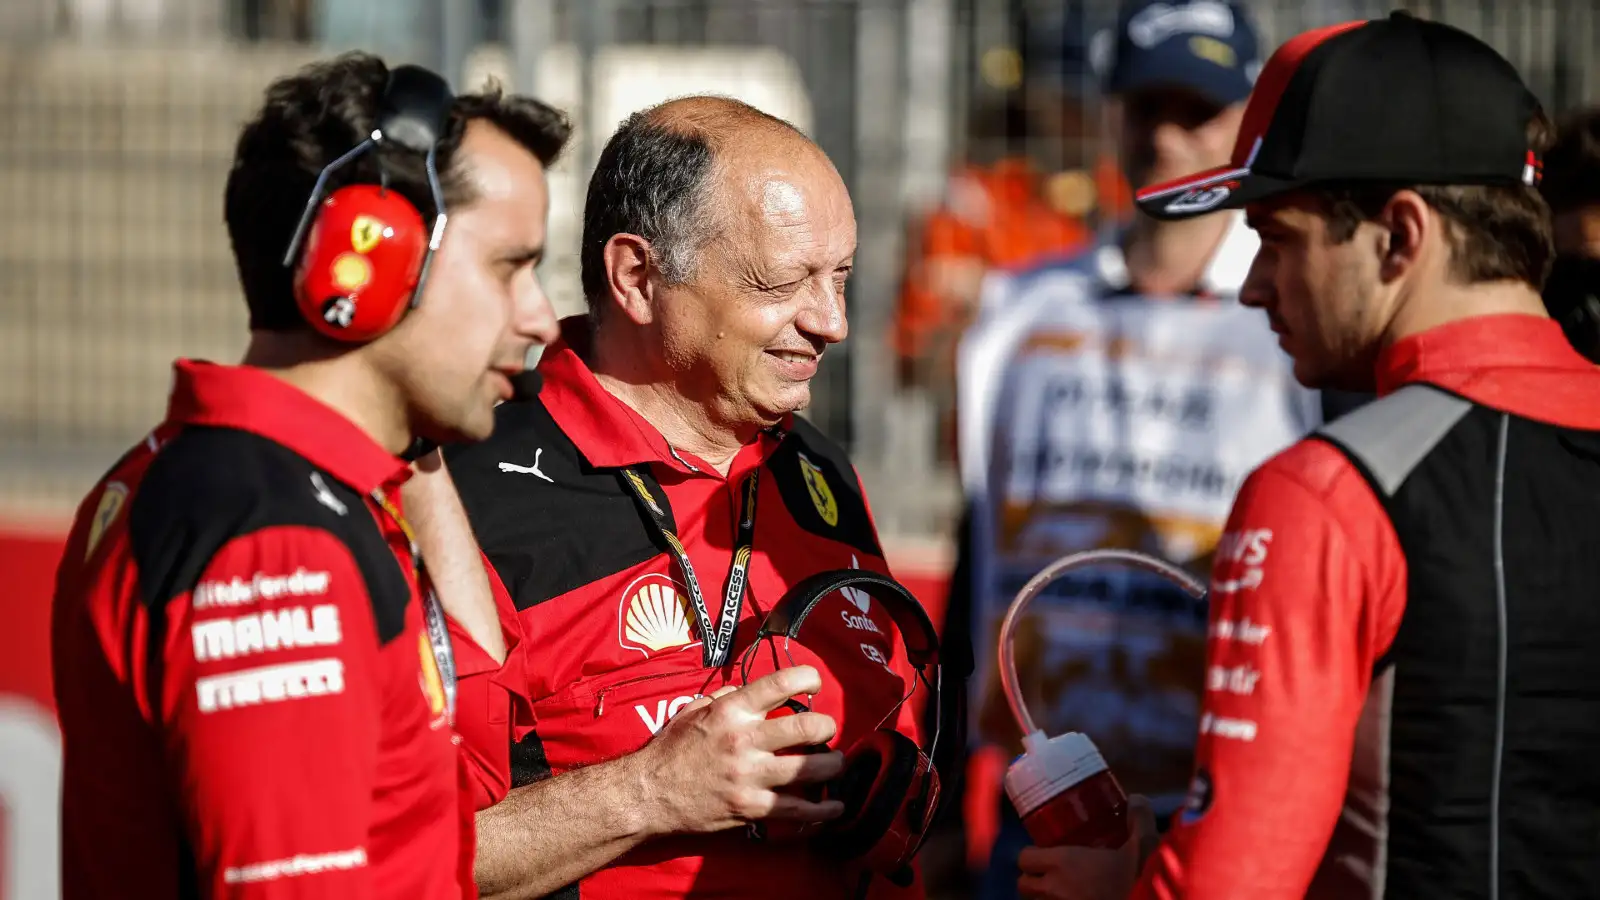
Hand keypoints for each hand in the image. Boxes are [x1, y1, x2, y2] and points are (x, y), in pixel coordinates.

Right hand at [633, 665, 845, 835]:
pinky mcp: (751, 807)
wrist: (649, 793)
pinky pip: (797, 810)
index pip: (780, 684)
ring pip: (810, 769)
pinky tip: (835, 807)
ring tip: (835, 764)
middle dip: (827, 726)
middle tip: (827, 730)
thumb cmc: (670, 750)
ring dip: (832, 765)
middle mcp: (745, 739)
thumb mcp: (693, 710)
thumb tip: (749, 690)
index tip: (815, 682)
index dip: (807, 677)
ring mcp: (750, 775)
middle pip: (807, 727)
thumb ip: (725, 697)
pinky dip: (822, 810)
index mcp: (731, 711)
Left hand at [1016, 795, 1157, 899]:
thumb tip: (1135, 799)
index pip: (1024, 858)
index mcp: (1064, 864)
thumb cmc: (1141, 879)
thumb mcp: (1144, 845)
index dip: (1030, 855)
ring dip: (1043, 897)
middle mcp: (1055, 890)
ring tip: (1063, 889)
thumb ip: (1139, 818)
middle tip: (1050, 872)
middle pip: (1023, 886)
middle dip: (1032, 879)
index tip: (1043, 851)